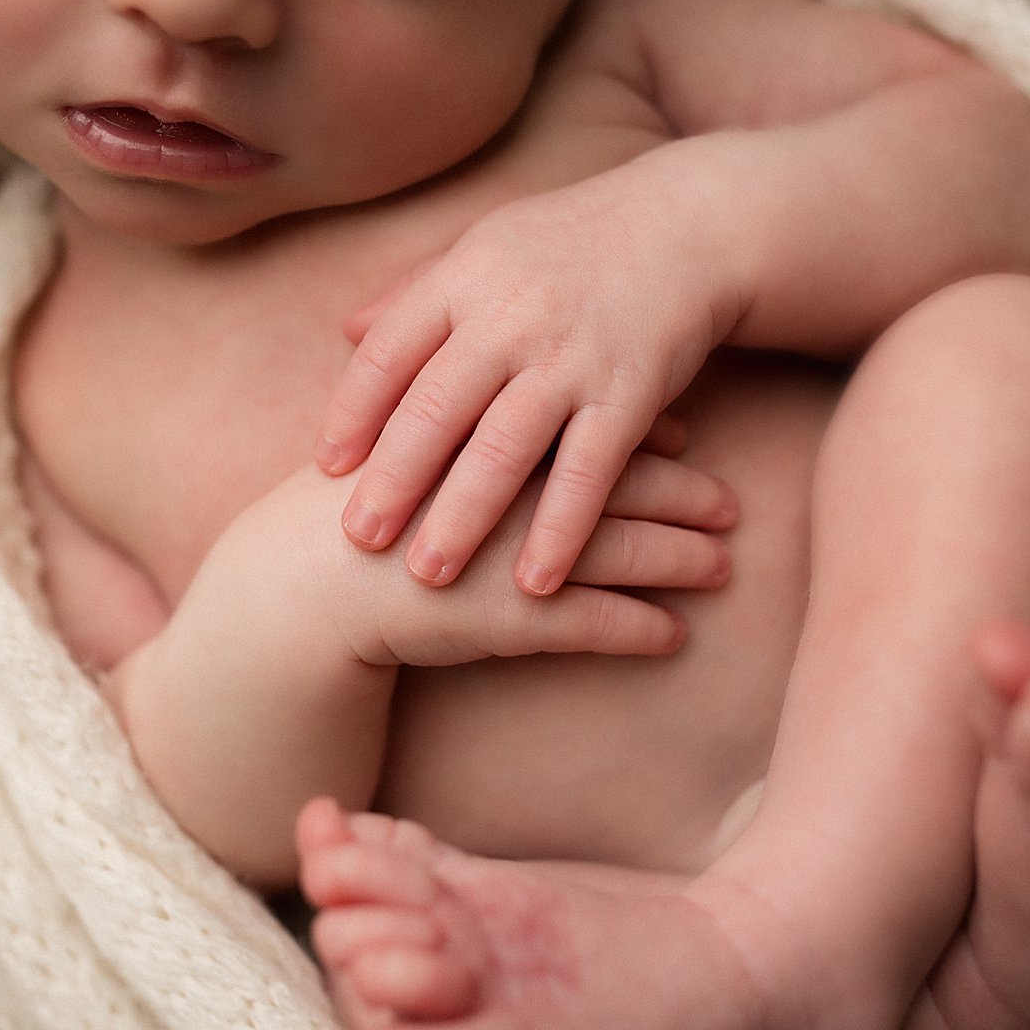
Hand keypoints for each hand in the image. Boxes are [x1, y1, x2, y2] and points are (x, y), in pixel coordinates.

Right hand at [249, 448, 735, 669]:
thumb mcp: (396, 436)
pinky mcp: (513, 618)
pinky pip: (597, 625)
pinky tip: (673, 638)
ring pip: (626, 552)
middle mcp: (517, 487)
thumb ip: (446, 403)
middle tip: (731, 505)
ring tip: (722, 568)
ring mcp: (518, 551)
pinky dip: (640, 631)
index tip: (684, 435)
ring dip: (682, 562)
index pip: (586, 420)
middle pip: (624, 481)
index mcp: (493, 432)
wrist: (298, 586)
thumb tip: (500, 390)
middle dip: (686, 495)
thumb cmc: (346, 510)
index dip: (642, 428)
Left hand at [314, 180, 726, 596]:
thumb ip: (418, 292)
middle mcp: (511, 317)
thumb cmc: (574, 242)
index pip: (390, 352)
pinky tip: (534, 582)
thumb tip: (345, 332)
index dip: (355, 411)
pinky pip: (588, 471)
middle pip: (436, 408)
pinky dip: (561, 529)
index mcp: (466, 279)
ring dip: (463, 517)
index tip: (328, 467)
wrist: (690, 224)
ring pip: (504, 448)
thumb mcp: (488, 246)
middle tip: (359, 540)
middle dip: (393, 479)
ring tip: (428, 575)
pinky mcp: (629, 393)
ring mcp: (571, 357)